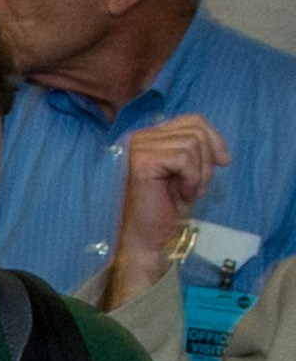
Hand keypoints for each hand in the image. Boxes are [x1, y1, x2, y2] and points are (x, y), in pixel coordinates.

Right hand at [104, 115, 230, 306]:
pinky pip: (184, 158)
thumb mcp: (187, 172)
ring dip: (200, 171)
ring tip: (189, 192)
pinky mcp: (142, 162)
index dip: (214, 138)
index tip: (223, 161)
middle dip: (207, 159)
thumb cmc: (165, 209)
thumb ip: (195, 149)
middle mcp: (140, 138)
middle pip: (195, 129)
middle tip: (199, 186)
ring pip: (192, 142)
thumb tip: (217, 142)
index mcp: (150, 138)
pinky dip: (192, 178)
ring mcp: (138, 148)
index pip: (192, 120)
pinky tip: (181, 194)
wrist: (148, 239)